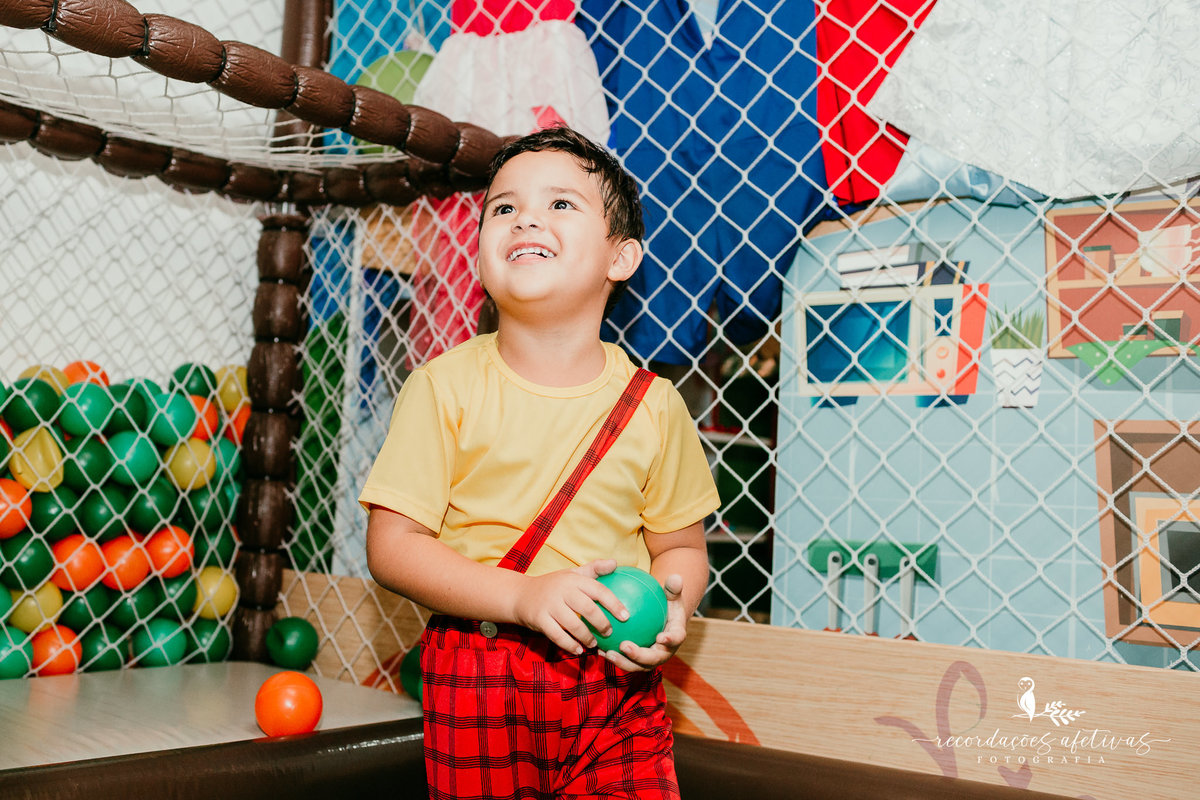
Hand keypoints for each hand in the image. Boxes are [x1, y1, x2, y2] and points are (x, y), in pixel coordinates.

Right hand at [512, 559, 626, 654]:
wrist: (520, 595)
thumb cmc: (553, 585)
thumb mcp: (572, 574)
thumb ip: (594, 569)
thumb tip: (616, 563)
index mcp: (573, 579)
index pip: (598, 590)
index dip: (614, 603)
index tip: (626, 616)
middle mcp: (562, 591)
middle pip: (587, 608)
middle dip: (602, 623)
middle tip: (609, 633)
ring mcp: (550, 605)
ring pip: (573, 625)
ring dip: (587, 637)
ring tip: (594, 644)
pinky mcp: (539, 619)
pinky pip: (557, 636)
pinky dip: (570, 645)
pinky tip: (579, 650)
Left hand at [601, 573, 687, 672]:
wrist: (662, 619)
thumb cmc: (667, 604)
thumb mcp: (672, 594)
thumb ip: (673, 587)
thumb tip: (675, 577)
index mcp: (676, 636)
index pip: (676, 639)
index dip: (670, 640)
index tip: (660, 637)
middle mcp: (665, 652)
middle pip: (654, 659)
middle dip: (639, 656)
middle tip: (624, 646)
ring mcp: (651, 659)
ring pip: (637, 665)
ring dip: (623, 662)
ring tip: (608, 653)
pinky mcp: (638, 662)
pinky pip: (626, 661)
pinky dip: (614, 657)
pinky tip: (599, 649)